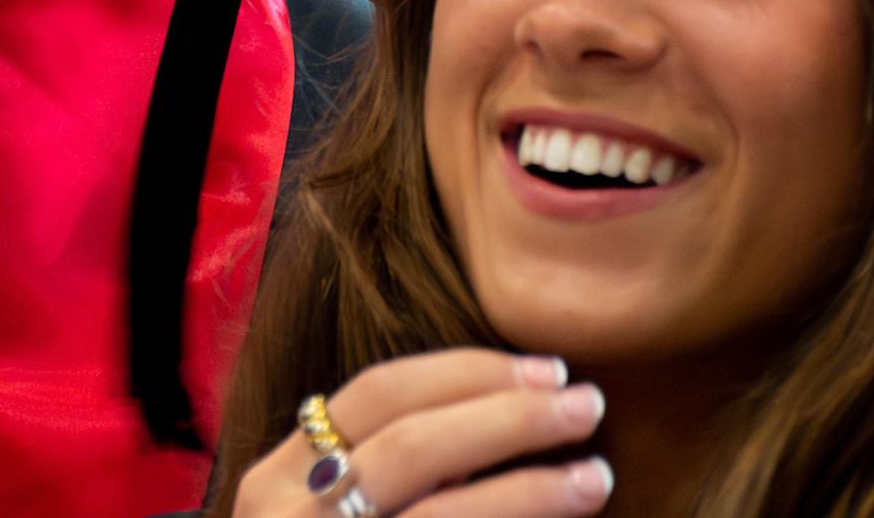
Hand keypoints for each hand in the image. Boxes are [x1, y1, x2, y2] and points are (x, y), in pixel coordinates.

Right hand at [231, 348, 612, 517]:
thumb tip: (499, 413)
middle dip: (509, 419)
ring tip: (595, 477)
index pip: (379, 392)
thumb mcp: (320, 513)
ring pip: (440, 516)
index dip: (469, 373)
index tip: (548, 370)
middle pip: (412, 446)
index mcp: (278, 479)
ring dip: (527, 491)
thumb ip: (379, 471)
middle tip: (587, 405)